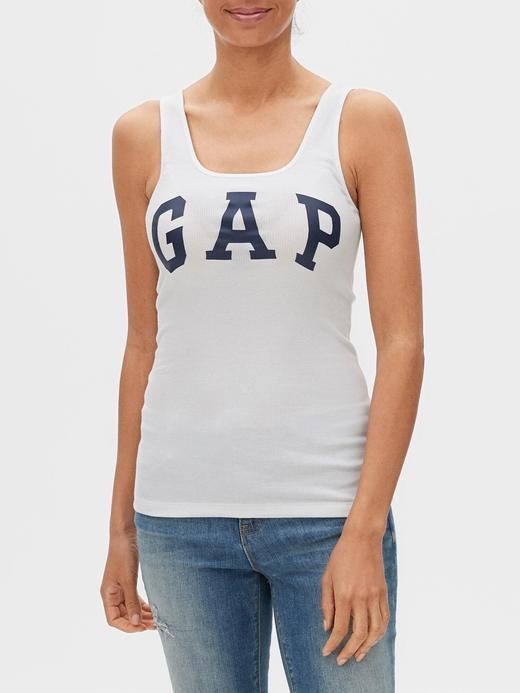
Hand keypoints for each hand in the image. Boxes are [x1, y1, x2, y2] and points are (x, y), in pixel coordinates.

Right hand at [100, 530, 155, 632]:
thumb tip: (136, 623)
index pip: (114, 620)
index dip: (127, 627)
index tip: (142, 628)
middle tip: (155, 626)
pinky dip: (143, 605)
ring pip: (130, 608)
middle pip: (124, 616)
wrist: (126, 534)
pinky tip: (153, 610)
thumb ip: (131, 601)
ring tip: (156, 620)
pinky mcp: (128, 582)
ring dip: (142, 615)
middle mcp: (112, 594)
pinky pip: (134, 599)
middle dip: (138, 622)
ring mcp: (120, 588)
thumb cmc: (123, 554)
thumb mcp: (128, 580)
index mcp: (107, 594)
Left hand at [320, 523, 389, 664]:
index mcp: (344, 595)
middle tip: (342, 660)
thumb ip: (327, 603)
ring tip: (358, 655)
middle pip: (359, 634)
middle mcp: (361, 599)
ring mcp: (375, 596)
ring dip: (367, 647)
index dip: (333, 644)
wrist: (362, 539)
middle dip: (349, 651)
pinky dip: (380, 633)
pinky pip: (385, 619)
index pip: (339, 628)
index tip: (327, 652)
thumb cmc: (341, 556)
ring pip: (375, 631)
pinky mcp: (383, 593)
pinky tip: (372, 638)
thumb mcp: (327, 577)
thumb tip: (327, 626)